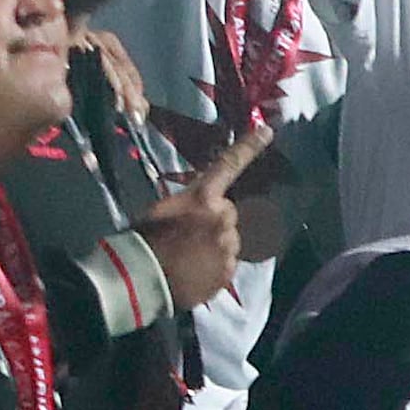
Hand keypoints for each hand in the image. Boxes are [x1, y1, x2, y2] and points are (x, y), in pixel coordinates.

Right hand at [137, 127, 273, 309]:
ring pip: (229, 240)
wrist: (142, 278)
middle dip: (216, 221)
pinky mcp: (229, 270)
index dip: (249, 148)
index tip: (267, 131)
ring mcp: (229, 245)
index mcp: (203, 197)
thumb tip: (200, 211)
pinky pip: (226, 264)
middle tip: (191, 236)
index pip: (229, 166)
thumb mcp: (163, 210)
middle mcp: (223, 217)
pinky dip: (214, 267)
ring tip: (190, 259)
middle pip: (228, 214)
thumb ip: (190, 204)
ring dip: (216, 245)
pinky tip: (195, 273)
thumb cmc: (145, 239)